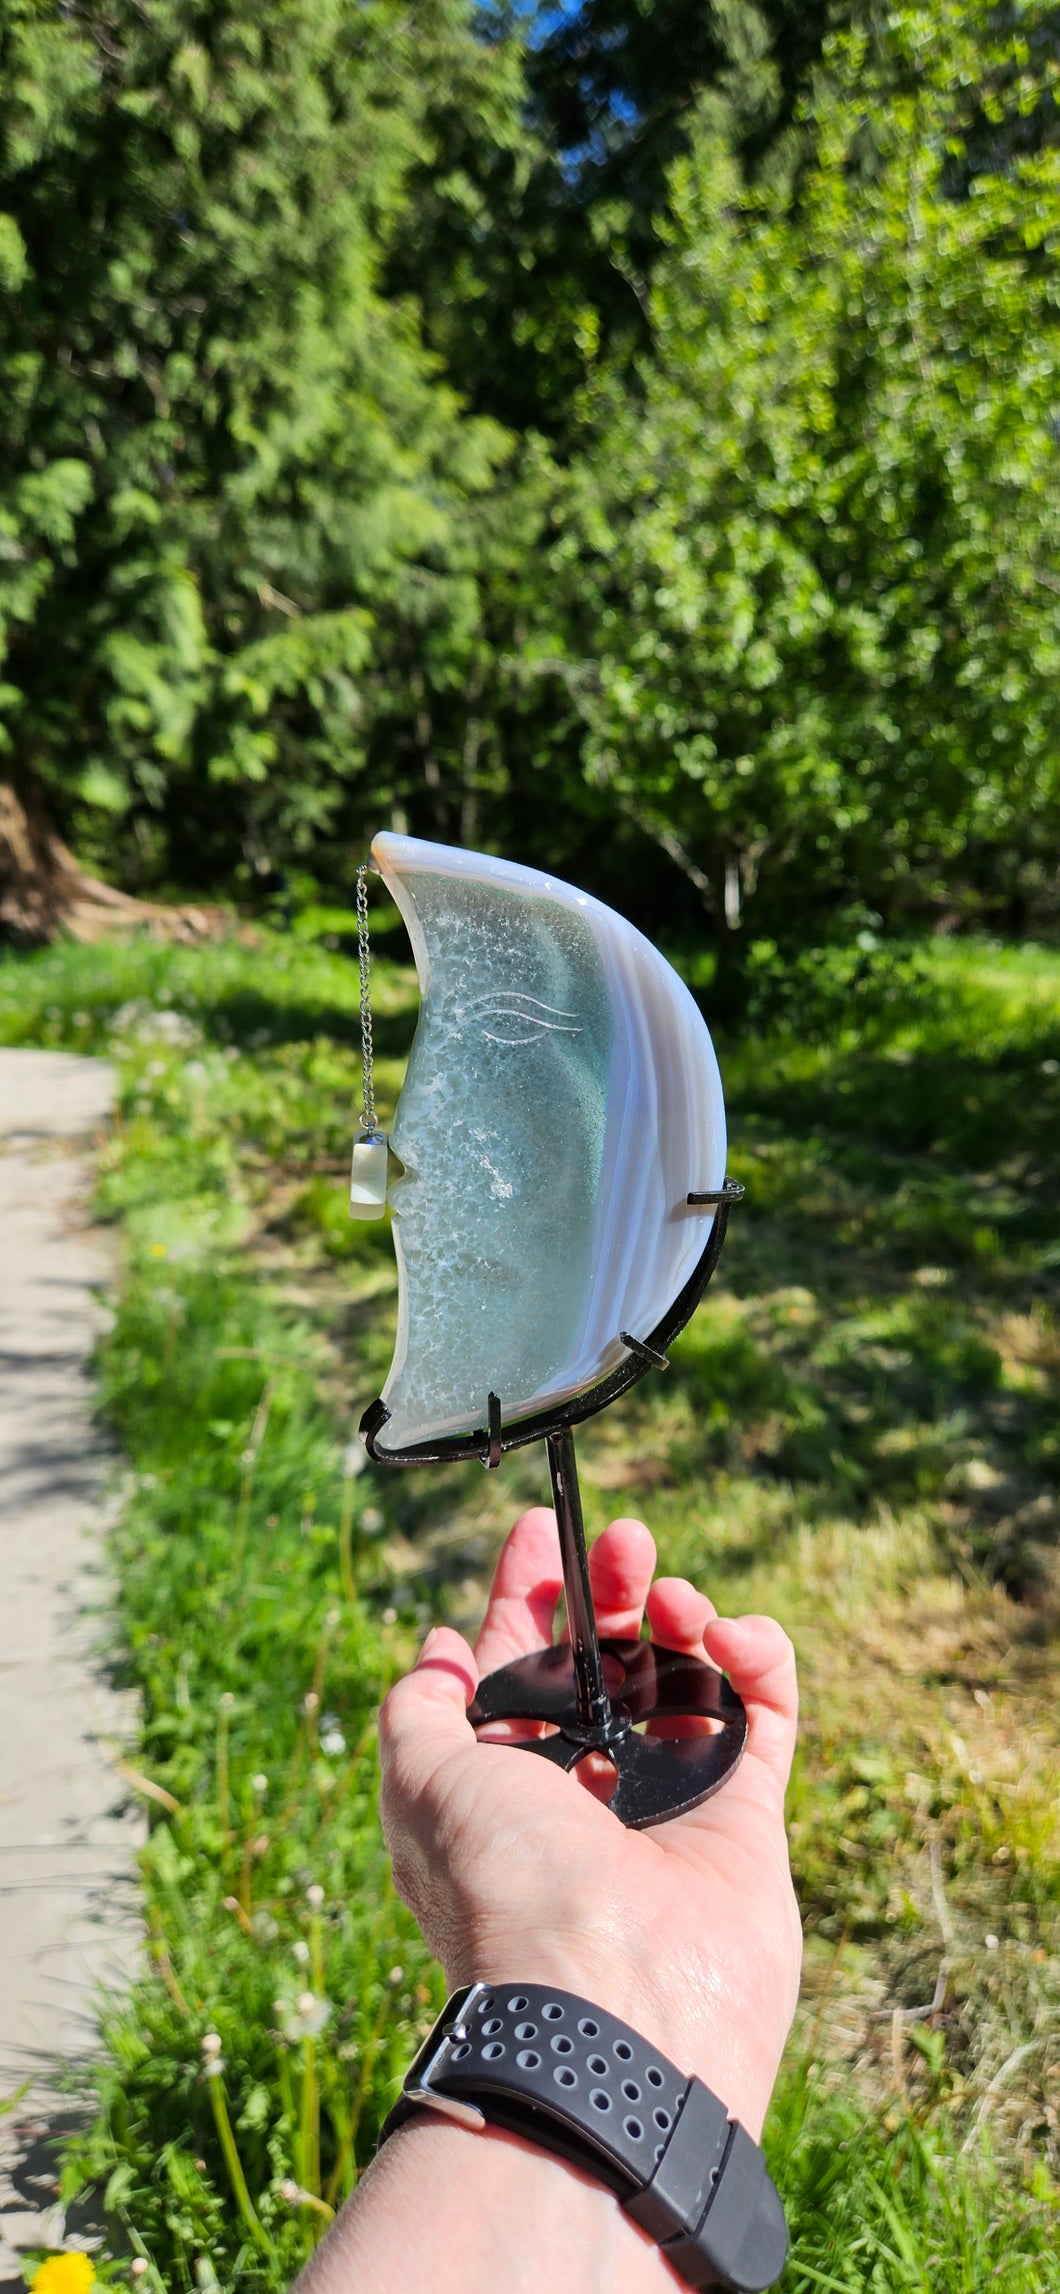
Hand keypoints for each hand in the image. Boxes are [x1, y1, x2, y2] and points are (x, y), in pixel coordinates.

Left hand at [378, 1508, 801, 2135]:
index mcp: (505, 1777)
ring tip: (673, 1596)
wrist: (609, 1998)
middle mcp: (587, 1784)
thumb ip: (418, 1708)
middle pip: (607, 1657)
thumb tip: (437, 1648)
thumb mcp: (420, 1781)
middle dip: (612, 1587)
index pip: (517, 1660)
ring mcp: (670, 1795)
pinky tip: (729, 1633)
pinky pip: (764, 1708)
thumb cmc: (503, 1886)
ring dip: (680, 1613)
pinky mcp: (748, 1808)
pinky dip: (755, 1654)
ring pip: (684, 1673)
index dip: (527, 1590)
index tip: (541, 1526)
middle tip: (625, 1540)